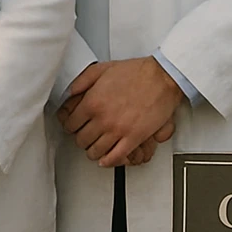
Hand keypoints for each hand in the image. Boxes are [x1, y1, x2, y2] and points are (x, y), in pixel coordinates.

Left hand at [57, 58, 184, 167]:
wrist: (161, 77)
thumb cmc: (136, 72)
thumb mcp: (102, 69)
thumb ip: (82, 81)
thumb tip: (70, 92)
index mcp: (93, 102)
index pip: (70, 124)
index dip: (70, 126)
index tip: (74, 126)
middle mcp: (103, 118)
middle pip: (81, 140)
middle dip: (81, 138)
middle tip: (85, 135)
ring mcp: (118, 130)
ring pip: (95, 151)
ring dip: (93, 151)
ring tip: (95, 147)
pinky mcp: (134, 138)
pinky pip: (115, 157)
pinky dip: (108, 161)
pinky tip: (106, 159)